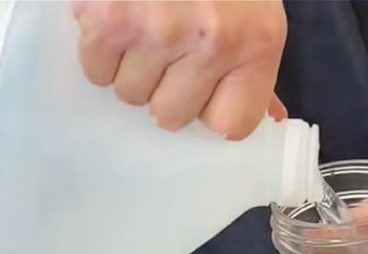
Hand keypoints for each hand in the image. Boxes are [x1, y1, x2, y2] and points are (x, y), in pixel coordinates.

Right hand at [72, 0, 287, 139]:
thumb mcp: (255, 12)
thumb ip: (255, 68)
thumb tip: (272, 119)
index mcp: (256, 44)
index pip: (231, 127)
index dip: (210, 111)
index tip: (203, 92)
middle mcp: (212, 42)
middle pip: (172, 116)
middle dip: (164, 88)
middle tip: (168, 47)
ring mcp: (159, 31)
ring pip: (130, 94)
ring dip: (131, 66)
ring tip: (143, 24)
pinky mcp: (111, 19)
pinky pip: (95, 69)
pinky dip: (99, 48)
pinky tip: (118, 17)